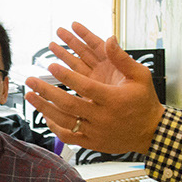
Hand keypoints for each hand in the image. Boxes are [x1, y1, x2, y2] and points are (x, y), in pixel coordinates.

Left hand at [24, 22, 164, 154]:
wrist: (151, 132)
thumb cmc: (145, 102)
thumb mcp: (140, 76)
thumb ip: (122, 58)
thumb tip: (109, 39)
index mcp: (113, 99)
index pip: (85, 87)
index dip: (67, 76)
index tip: (51, 66)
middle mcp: (102, 117)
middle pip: (69, 104)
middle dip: (47, 92)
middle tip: (31, 81)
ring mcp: (95, 132)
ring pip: (65, 121)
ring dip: (44, 108)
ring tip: (29, 96)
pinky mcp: (92, 143)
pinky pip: (69, 136)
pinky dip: (55, 127)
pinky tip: (45, 115)